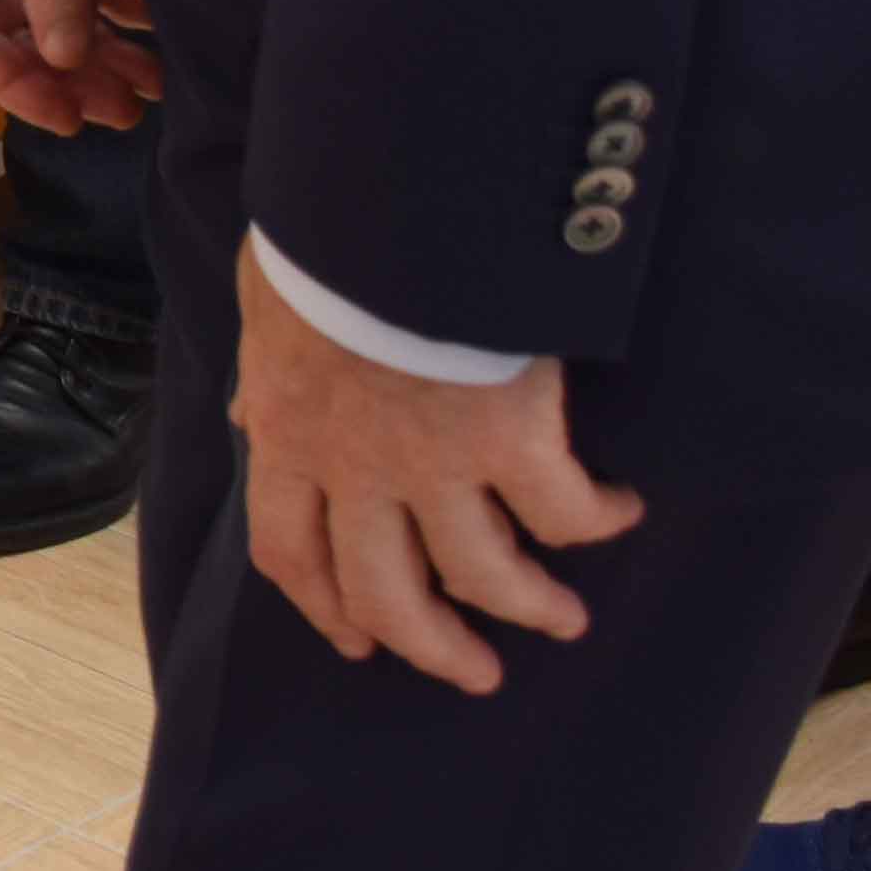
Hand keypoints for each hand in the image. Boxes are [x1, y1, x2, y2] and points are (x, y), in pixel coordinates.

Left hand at [231, 244, 644, 694]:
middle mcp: (356, 468)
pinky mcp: (511, 440)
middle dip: (434, 648)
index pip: (289, 550)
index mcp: (288, 433)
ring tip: (563, 620)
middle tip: (476, 674)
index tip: (355, 640)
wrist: (384, 196)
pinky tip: (619, 512)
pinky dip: (597, 521)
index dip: (323, 607)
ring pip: (484, 576)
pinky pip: (564, 513)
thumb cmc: (322, 238)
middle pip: (389, 596)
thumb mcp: (266, 303)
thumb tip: (251, 412)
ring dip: (529, 607)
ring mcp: (435, 462)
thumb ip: (267, 368)